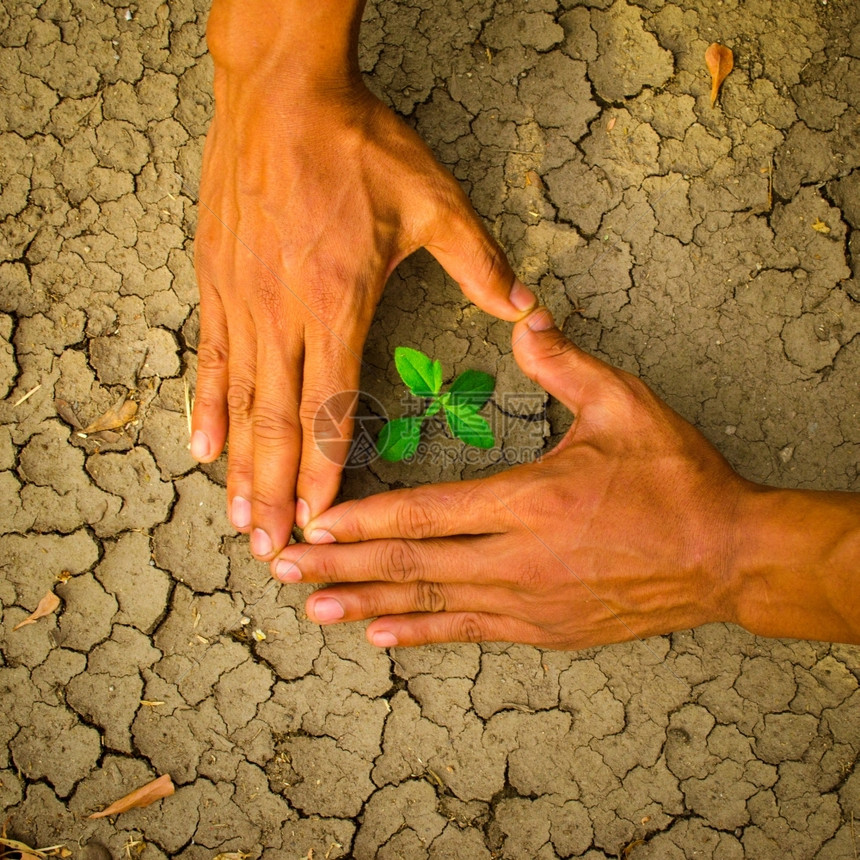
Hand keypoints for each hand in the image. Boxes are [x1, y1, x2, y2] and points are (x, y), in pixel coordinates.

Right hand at [190, 8, 535, 560]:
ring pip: (241, 403)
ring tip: (240, 520)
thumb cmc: (359, 145)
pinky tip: (202, 448)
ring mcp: (244, 302)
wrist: (283, 93)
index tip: (320, 523)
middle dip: (277, 493)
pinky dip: (207, 408)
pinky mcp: (218, 283)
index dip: (325, 473)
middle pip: (279, 424)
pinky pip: (210, 359)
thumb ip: (480, 265)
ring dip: (241, 468)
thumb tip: (528, 310)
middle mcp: (285, 315)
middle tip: (273, 551)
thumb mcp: (434, 201)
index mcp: (339, 304)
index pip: (331, 409)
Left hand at [269, 308, 753, 648]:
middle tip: (283, 567)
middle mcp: (518, 558)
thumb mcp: (625, 406)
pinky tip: (382, 637)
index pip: (425, 511)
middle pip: (412, 562)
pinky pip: (469, 631)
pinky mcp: (544, 628)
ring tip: (313, 609)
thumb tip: (523, 315)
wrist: (728, 555)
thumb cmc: (677, 478)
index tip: (312, 521)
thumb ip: (565, 364)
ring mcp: (528, 601)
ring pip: (431, 603)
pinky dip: (421, 632)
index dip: (362, 518)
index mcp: (530, 499)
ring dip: (367, 604)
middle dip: (342, 565)